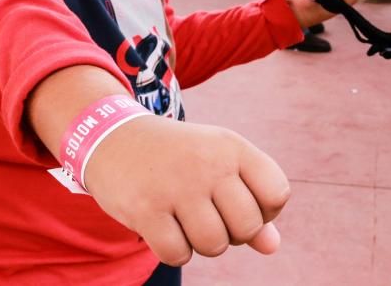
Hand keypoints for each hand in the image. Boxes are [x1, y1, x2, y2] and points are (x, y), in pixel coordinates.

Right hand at [83, 116, 289, 265]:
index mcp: (232, 146)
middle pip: (247, 227)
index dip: (264, 212)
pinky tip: (163, 227)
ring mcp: (176, 186)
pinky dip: (173, 251)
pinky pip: (177, 254)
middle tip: (209, 215)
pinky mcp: (145, 208)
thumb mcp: (217, 165)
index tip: (238, 203)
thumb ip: (250, 203)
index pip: (277, 193)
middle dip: (232, 233)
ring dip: (202, 244)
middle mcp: (208, 163)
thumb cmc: (177, 157)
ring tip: (185, 220)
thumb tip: (271, 246)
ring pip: (214, 245)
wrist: (113, 137)